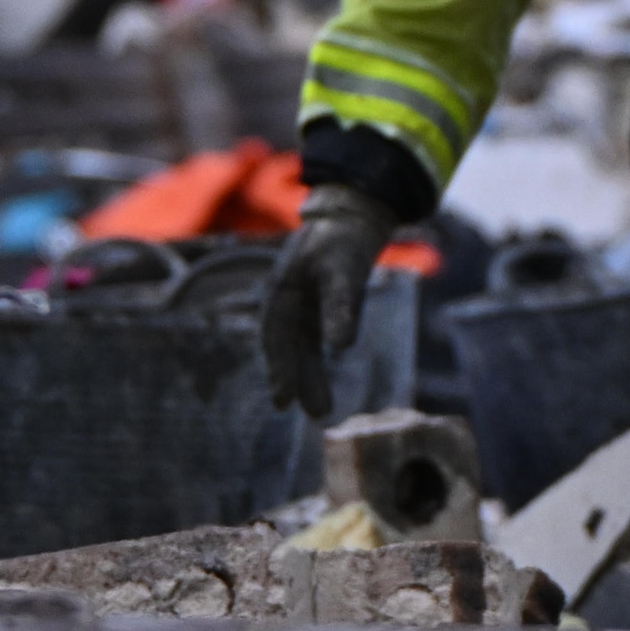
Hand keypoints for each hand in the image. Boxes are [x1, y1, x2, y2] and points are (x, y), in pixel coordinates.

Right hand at [259, 179, 401, 419]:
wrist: (352, 216)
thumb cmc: (343, 240)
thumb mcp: (343, 270)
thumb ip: (341, 307)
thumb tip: (341, 348)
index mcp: (281, 290)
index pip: (276, 337)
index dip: (280, 369)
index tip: (284, 401)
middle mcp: (286, 302)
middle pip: (288, 348)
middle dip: (297, 381)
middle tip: (313, 414)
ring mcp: (300, 306)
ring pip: (300, 348)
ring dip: (307, 377)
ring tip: (319, 410)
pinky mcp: (316, 308)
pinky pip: (311, 341)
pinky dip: (314, 362)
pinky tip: (320, 383)